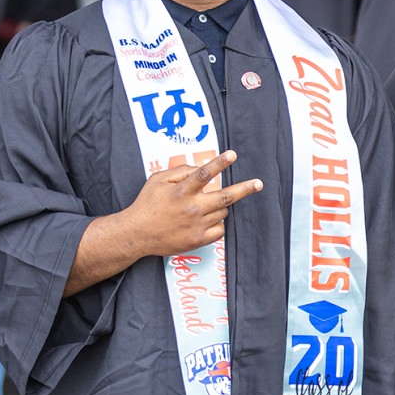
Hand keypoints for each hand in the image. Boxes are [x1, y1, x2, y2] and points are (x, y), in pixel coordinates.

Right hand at [124, 150, 261, 258]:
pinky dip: (217, 223)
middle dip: (245, 188)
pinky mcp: (198, 240)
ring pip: (223, 211)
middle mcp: (192, 208)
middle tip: (258, 183)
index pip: (205, 173)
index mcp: (181, 191)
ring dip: (220, 205)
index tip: (233, 154)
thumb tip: (202, 167)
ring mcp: (196, 225)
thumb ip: (181, 171)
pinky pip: (220, 228)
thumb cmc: (147, 204)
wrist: (136, 234)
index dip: (220, 162)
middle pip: (226, 197)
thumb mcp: (158, 180)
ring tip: (205, 205)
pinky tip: (206, 220)